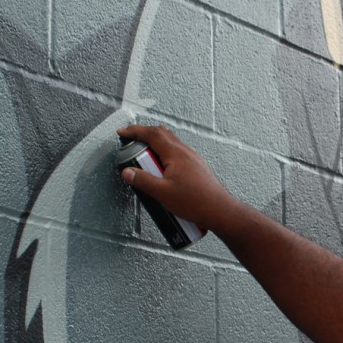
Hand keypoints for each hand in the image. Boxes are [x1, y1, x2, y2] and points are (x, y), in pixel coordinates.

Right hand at [117, 125, 238, 231]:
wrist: (220, 211)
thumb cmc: (195, 202)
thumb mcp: (162, 193)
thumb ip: (143, 181)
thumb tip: (127, 172)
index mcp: (176, 154)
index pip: (152, 134)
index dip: (135, 131)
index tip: (123, 132)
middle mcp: (186, 152)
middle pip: (163, 134)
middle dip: (145, 135)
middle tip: (131, 144)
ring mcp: (193, 159)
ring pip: (171, 144)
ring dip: (156, 146)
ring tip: (144, 161)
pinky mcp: (197, 167)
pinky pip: (178, 154)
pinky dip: (166, 156)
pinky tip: (162, 171)